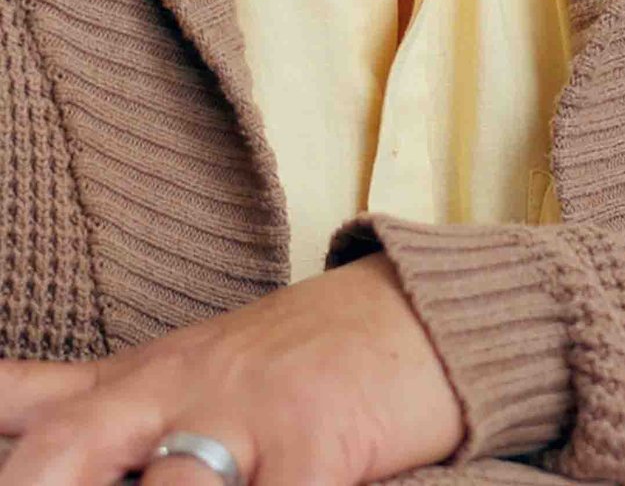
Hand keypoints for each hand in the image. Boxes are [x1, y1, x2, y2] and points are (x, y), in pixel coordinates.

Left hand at [0, 257, 461, 485]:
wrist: (430, 308)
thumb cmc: (296, 351)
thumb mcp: (170, 363)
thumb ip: (66, 393)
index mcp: (133, 382)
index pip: (29, 420)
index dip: (8, 468)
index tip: (11, 482)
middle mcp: (177, 392)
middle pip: (63, 452)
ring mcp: (249, 413)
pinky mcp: (321, 439)